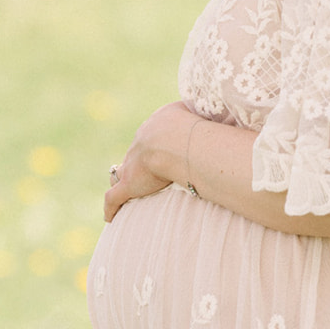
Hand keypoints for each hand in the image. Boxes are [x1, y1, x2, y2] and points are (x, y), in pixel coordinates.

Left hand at [103, 100, 192, 222]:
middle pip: (135, 152)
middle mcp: (138, 143)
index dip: (156, 144)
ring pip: (118, 172)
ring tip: (123, 188)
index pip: (152, 135)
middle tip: (146, 171)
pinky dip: (111, 207)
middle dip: (139, 162)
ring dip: (120, 179)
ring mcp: (130, 165)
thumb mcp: (198, 112)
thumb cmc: (192, 127)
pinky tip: (111, 217)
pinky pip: (113, 198)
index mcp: (155, 127)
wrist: (176, 141)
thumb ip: (203, 113)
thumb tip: (218, 112)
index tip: (162, 151)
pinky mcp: (127, 184)